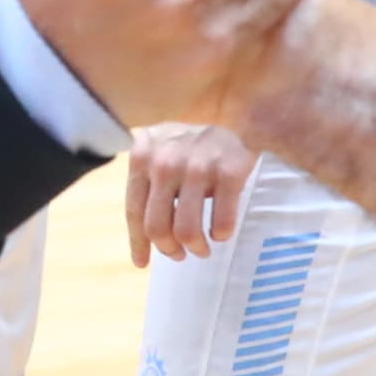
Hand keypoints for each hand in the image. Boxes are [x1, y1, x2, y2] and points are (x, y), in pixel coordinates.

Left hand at [126, 121, 256, 266]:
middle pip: (157, 226)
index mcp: (142, 156)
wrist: (240, 113)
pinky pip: (220, 222)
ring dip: (195, 247)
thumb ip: (149, 184)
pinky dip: (221, 234)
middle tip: (181, 254)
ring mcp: (197, 166)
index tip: (142, 263)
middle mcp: (165, 160)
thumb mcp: (162, 153)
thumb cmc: (194, 144)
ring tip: (203, 248)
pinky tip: (221, 232)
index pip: (134, 210)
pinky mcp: (228, 172)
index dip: (138, 242)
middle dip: (169, 249)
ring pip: (186, 230)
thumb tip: (144, 239)